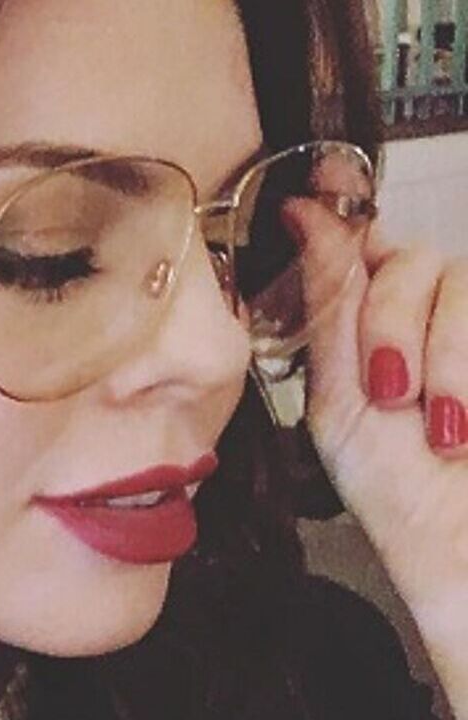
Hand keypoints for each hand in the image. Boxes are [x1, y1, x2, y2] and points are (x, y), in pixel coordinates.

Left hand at [285, 197, 467, 616]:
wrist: (465, 551)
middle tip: (389, 391)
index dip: (344, 224)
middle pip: (410, 258)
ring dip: (442, 355)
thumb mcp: (340, 395)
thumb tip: (303, 212)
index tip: (315, 196)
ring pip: (458, 280)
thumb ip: (331, 304)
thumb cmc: (400, 491)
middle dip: (387, 323)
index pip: (365, 244)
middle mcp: (436, 316)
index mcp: (378, 324)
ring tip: (440, 426)